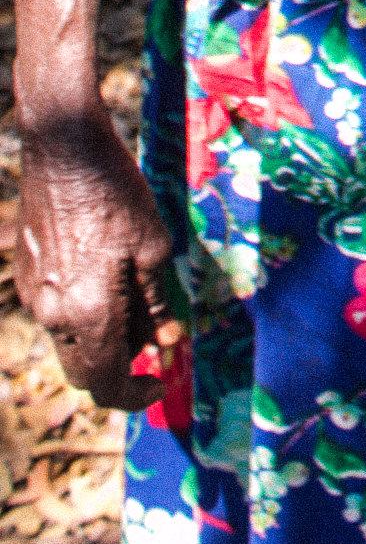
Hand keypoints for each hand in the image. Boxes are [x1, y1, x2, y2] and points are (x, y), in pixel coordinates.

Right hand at [17, 109, 176, 409]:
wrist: (65, 149)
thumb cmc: (118, 193)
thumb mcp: (154, 246)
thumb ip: (157, 304)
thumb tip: (164, 343)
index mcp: (88, 314)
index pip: (107, 384)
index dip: (137, 394)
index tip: (162, 381)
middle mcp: (52, 315)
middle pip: (85, 370)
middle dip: (121, 366)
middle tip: (153, 340)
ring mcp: (32, 296)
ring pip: (69, 341)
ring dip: (102, 338)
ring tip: (135, 298)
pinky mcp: (24, 275)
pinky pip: (55, 312)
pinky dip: (82, 313)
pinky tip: (106, 276)